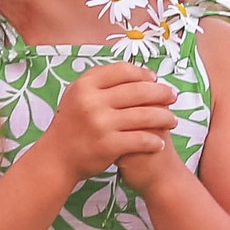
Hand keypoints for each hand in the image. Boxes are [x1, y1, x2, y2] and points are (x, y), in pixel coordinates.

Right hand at [35, 62, 177, 183]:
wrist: (56, 158)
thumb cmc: (72, 125)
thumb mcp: (77, 95)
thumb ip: (101, 81)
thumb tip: (137, 71)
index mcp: (85, 85)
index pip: (123, 71)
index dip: (144, 74)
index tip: (155, 79)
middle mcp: (92, 101)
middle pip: (138, 91)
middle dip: (161, 93)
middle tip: (173, 97)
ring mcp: (100, 123)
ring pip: (144, 115)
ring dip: (163, 117)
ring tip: (173, 121)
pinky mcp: (107, 145)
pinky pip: (140, 139)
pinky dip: (153, 141)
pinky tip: (159, 143)